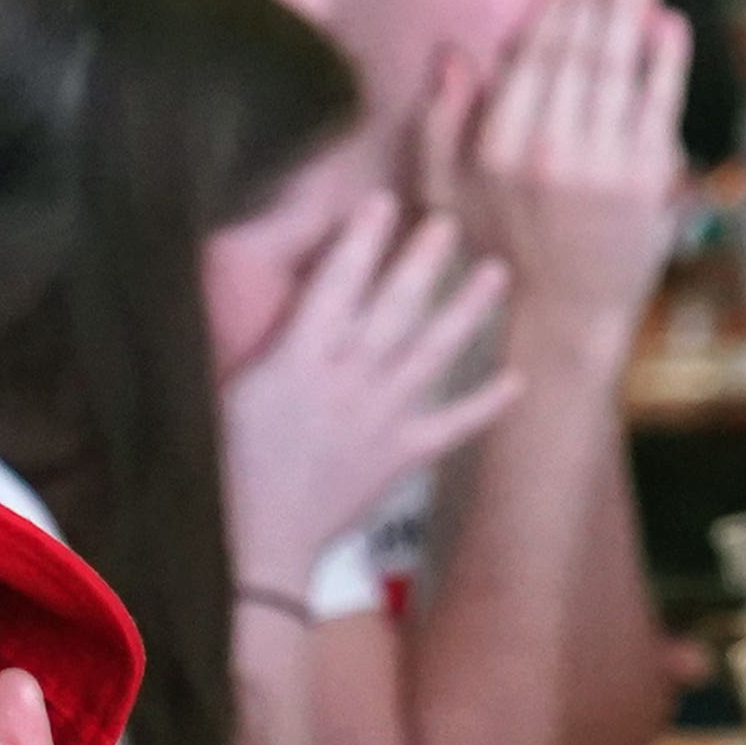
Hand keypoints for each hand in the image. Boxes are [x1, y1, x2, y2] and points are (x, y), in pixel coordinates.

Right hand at [218, 189, 516, 598]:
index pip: (334, 287)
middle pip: (391, 311)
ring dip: (465, 312)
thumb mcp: (237, 390)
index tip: (383, 202)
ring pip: (430, 355)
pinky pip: (451, 427)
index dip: (361, 242)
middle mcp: (344, 384)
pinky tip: (516, 381)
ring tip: (494, 274)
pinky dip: (485, 405)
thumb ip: (274, 343)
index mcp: (295, 363)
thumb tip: (300, 298)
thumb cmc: (229, 465)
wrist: (257, 542)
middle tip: (449, 223)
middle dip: (420, 263)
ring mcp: (377, 420)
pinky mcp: (399, 457)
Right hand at [420, 0, 690, 346]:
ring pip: (617, 66)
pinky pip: (658, 104)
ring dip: (630, 7)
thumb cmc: (501, 252)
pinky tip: (668, 23)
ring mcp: (601, 165)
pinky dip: (665, 59)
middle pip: (576, 50)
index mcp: (499, 145)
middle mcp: (547, 150)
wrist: (562, 320)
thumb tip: (456, 54)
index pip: (530, 56)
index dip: (554, 6)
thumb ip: (440, 124)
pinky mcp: (646, 182)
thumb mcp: (445, 194)